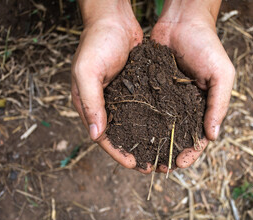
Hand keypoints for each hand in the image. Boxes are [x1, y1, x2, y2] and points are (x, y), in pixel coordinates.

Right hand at [72, 0, 150, 172]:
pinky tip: (165, 130)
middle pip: (119, 136)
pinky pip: (143, 111)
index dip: (117, 153)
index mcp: (89, 104)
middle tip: (151, 166)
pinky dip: (152, 123)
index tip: (134, 165)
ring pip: (133, 126)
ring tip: (161, 154)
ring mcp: (120, 98)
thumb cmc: (96, 43)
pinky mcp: (134, 89)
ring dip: (145, 141)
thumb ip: (91, 102)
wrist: (113, 19)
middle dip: (134, 153)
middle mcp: (104, 105)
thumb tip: (95, 136)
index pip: (102, 137)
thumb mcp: (87, 71)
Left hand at [151, 0, 234, 167]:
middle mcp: (185, 107)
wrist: (183, 21)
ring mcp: (167, 99)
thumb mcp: (222, 75)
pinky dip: (140, 123)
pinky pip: (146, 110)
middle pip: (176, 138)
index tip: (177, 164)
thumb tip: (213, 136)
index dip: (189, 153)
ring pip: (159, 128)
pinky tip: (131, 133)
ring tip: (141, 157)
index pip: (198, 137)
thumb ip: (219, 104)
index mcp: (204, 107)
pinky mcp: (151, 89)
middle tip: (155, 168)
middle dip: (167, 155)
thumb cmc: (207, 46)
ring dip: (152, 144)